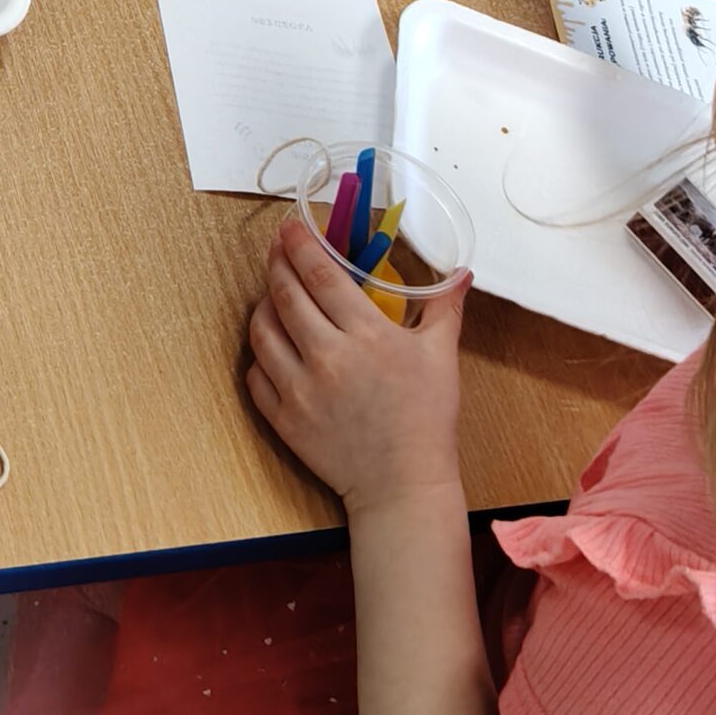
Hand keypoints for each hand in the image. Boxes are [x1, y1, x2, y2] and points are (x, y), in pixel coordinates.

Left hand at [245, 218, 466, 516]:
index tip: (291, 227)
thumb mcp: (441, 357)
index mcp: (366, 335)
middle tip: (278, 248)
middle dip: (277, 263)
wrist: (402, 487)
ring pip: (262, 330)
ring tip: (273, 292)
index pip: (320, 274)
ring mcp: (300, 390)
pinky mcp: (284, 419)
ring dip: (263, 303)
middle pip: (285, 294)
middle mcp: (327, 357)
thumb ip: (445, 308)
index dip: (301, 244)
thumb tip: (459, 274)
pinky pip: (256, 374)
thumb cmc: (426, 420)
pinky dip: (260, 353)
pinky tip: (271, 343)